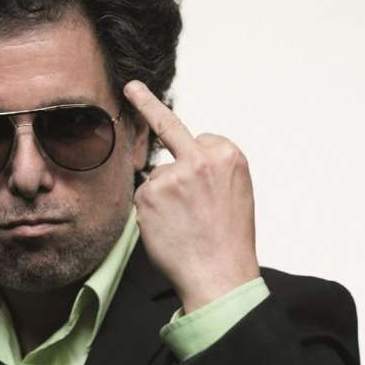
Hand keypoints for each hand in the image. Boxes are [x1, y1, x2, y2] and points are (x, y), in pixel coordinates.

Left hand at [124, 80, 259, 313]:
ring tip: (183, 225)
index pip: (199, 139)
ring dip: (162, 196)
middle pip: (169, 130)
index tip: (172, 123)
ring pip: (155, 176)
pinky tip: (168, 230)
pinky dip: (150, 213)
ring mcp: (173, 175)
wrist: (220, 276)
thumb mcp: (233, 193)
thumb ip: (209, 169)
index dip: (194, 159)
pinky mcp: (150, 194)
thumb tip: (173, 159)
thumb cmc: (228, 240)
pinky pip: (143, 196)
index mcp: (229, 155)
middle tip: (131, 87)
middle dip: (147, 103)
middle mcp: (201, 158)